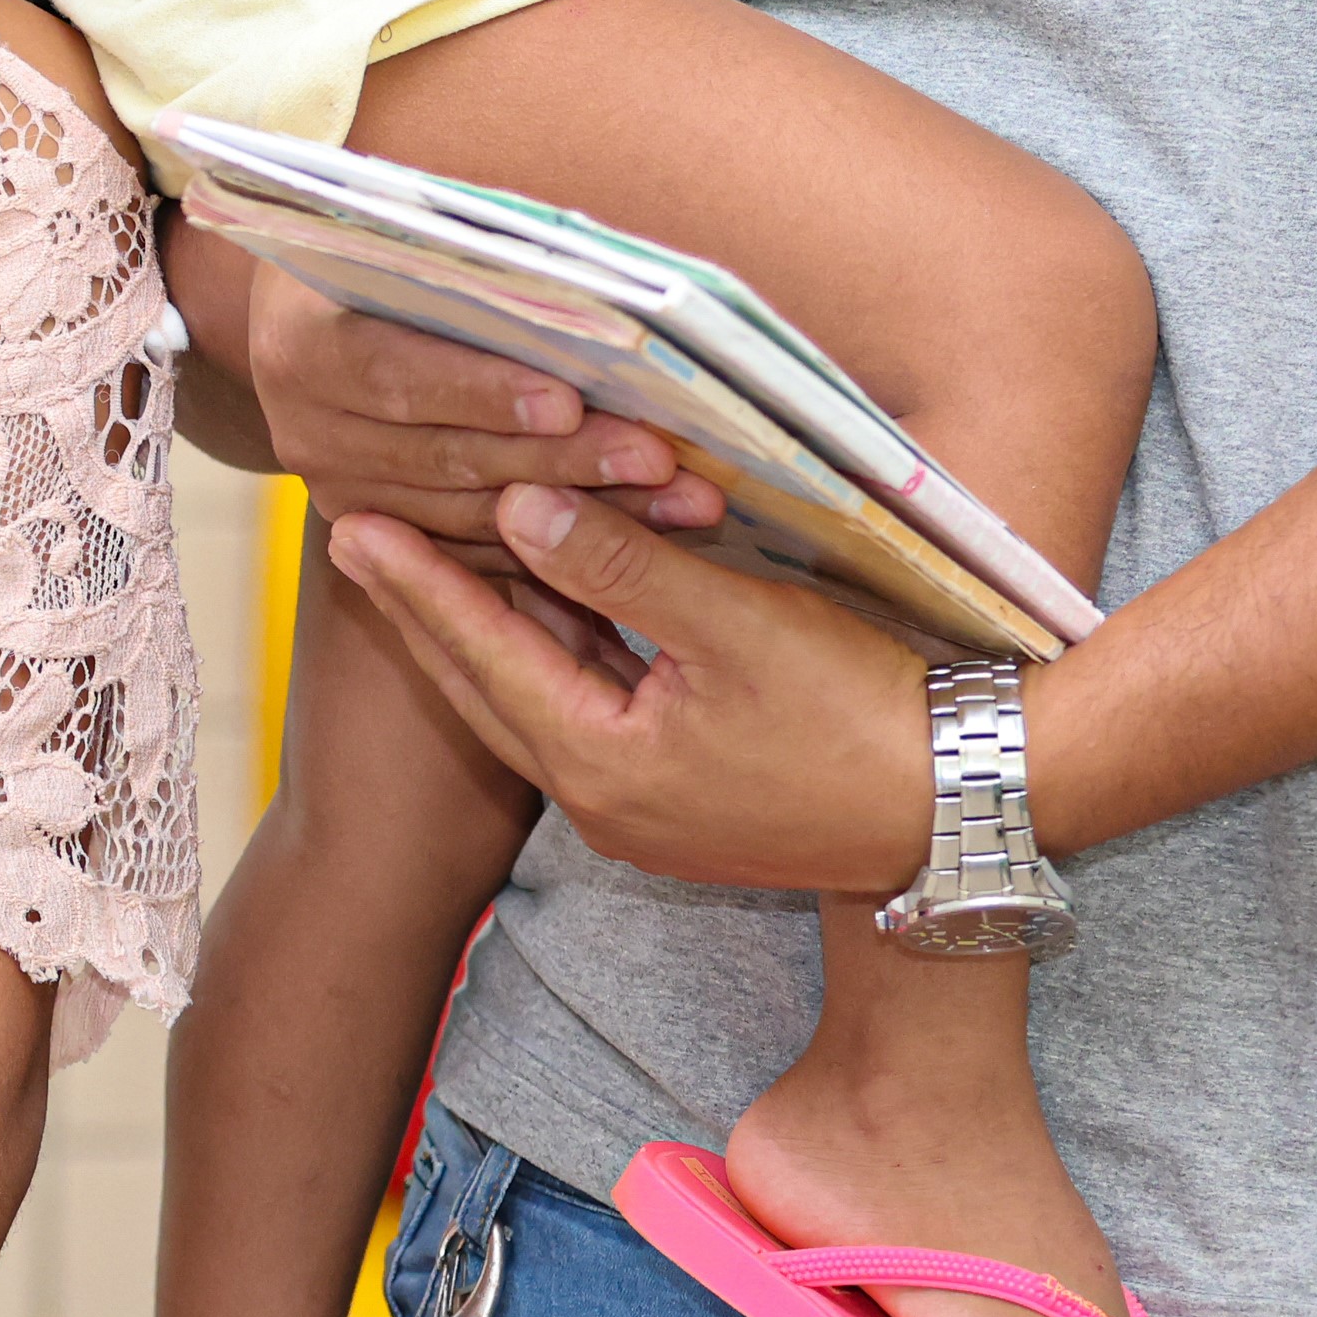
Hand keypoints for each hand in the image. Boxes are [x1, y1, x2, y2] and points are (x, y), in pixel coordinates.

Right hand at [237, 254, 724, 546]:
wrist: (309, 316)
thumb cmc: (385, 259)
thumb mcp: (407, 242)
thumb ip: (477, 273)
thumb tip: (591, 284)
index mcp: (300, 346)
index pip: (395, 374)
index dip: (482, 390)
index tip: (569, 400)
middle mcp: (308, 431)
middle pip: (446, 455)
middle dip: (561, 459)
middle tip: (657, 459)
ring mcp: (341, 491)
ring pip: (471, 516)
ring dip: (583, 513)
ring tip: (676, 500)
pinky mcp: (379, 530)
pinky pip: (477, 552)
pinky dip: (561, 548)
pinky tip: (641, 537)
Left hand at [328, 485, 934, 896]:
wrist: (964, 809)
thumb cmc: (859, 712)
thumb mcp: (734, 624)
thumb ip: (619, 566)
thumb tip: (518, 507)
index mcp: (601, 766)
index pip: (482, 653)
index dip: (417, 582)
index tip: (352, 523)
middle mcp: (604, 801)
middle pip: (488, 684)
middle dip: (426, 606)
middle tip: (359, 533)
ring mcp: (644, 807)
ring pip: (537, 696)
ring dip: (491, 625)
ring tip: (430, 553)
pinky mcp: (682, 798)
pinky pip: (588, 709)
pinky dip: (557, 650)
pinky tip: (541, 595)